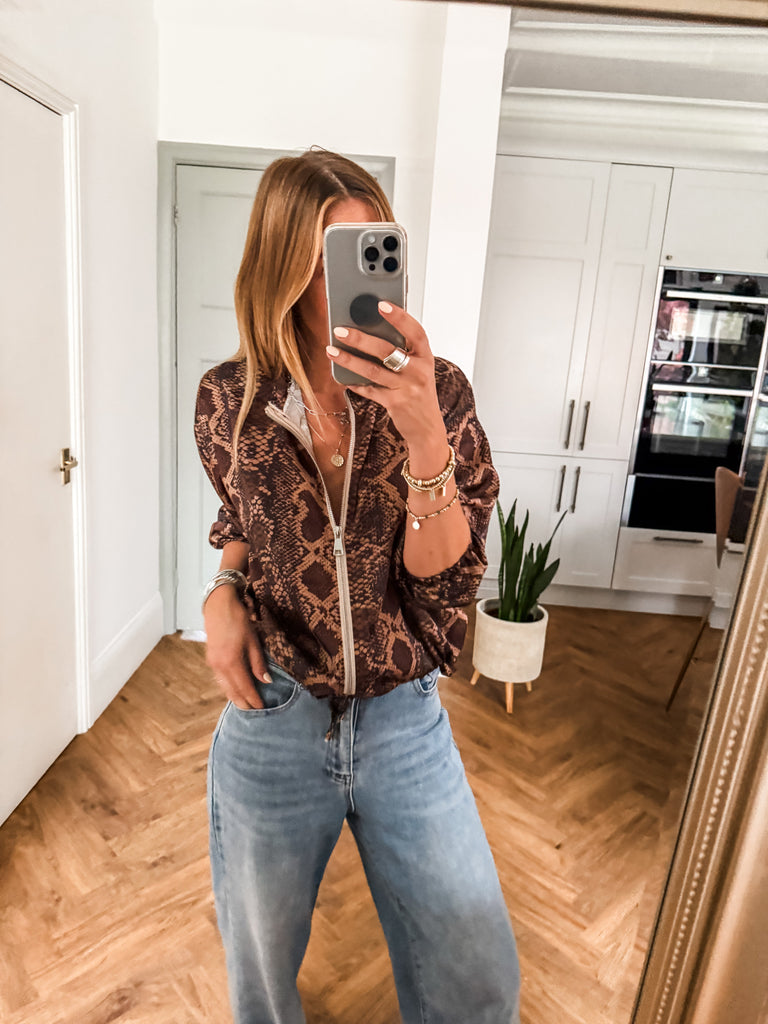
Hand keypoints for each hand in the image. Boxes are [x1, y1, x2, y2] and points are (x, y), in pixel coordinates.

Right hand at [203, 585, 269, 709]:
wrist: (218, 606)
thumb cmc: (238, 620)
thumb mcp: (253, 641)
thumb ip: (258, 663)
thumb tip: (266, 681)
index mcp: (231, 662)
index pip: (245, 687)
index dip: (254, 699)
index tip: (262, 708)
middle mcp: (219, 667)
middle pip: (232, 692)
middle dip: (244, 703)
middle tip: (254, 713)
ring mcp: (213, 664)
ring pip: (225, 687)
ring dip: (235, 697)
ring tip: (245, 705)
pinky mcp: (210, 660)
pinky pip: (220, 680)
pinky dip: (228, 688)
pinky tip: (235, 690)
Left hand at [326, 302, 443, 447]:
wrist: (427, 427)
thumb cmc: (419, 392)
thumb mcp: (418, 368)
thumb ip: (403, 352)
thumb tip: (370, 330)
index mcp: (426, 356)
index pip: (415, 331)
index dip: (399, 317)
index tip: (381, 304)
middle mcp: (419, 371)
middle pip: (387, 350)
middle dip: (360, 339)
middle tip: (340, 330)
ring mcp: (407, 388)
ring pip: (373, 371)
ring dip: (349, 360)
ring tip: (331, 350)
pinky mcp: (395, 403)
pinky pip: (370, 390)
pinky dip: (355, 383)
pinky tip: (342, 377)